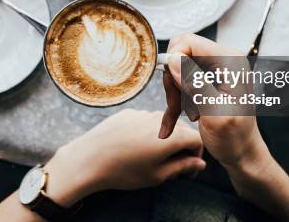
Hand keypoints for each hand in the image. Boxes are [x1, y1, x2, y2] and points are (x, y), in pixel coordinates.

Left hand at [44, 109, 205, 206]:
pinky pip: (145, 120)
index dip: (196, 154)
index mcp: (172, 135)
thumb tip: (199, 163)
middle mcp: (160, 119)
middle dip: (183, 146)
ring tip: (153, 156)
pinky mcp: (128, 112)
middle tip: (174, 165)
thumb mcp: (157, 175)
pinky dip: (148, 131)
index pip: (196, 139)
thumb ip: (182, 167)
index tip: (188, 168)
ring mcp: (143, 113)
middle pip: (181, 129)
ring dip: (166, 137)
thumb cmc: (124, 171)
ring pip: (164, 123)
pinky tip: (135, 147)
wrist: (89, 158)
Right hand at [158, 34, 270, 177]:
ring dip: (175, 93)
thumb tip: (173, 59)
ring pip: (176, 69)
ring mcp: (215, 69)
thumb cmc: (234, 137)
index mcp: (230, 61)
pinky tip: (172, 121)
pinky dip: (176, 100)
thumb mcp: (214, 113)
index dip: (174, 61)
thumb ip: (195, 84)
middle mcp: (223, 59)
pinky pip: (181, 80)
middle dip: (173, 81)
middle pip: (179, 54)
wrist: (242, 153)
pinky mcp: (207, 79)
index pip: (189, 41)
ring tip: (187, 115)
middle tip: (178, 106)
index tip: (173, 87)